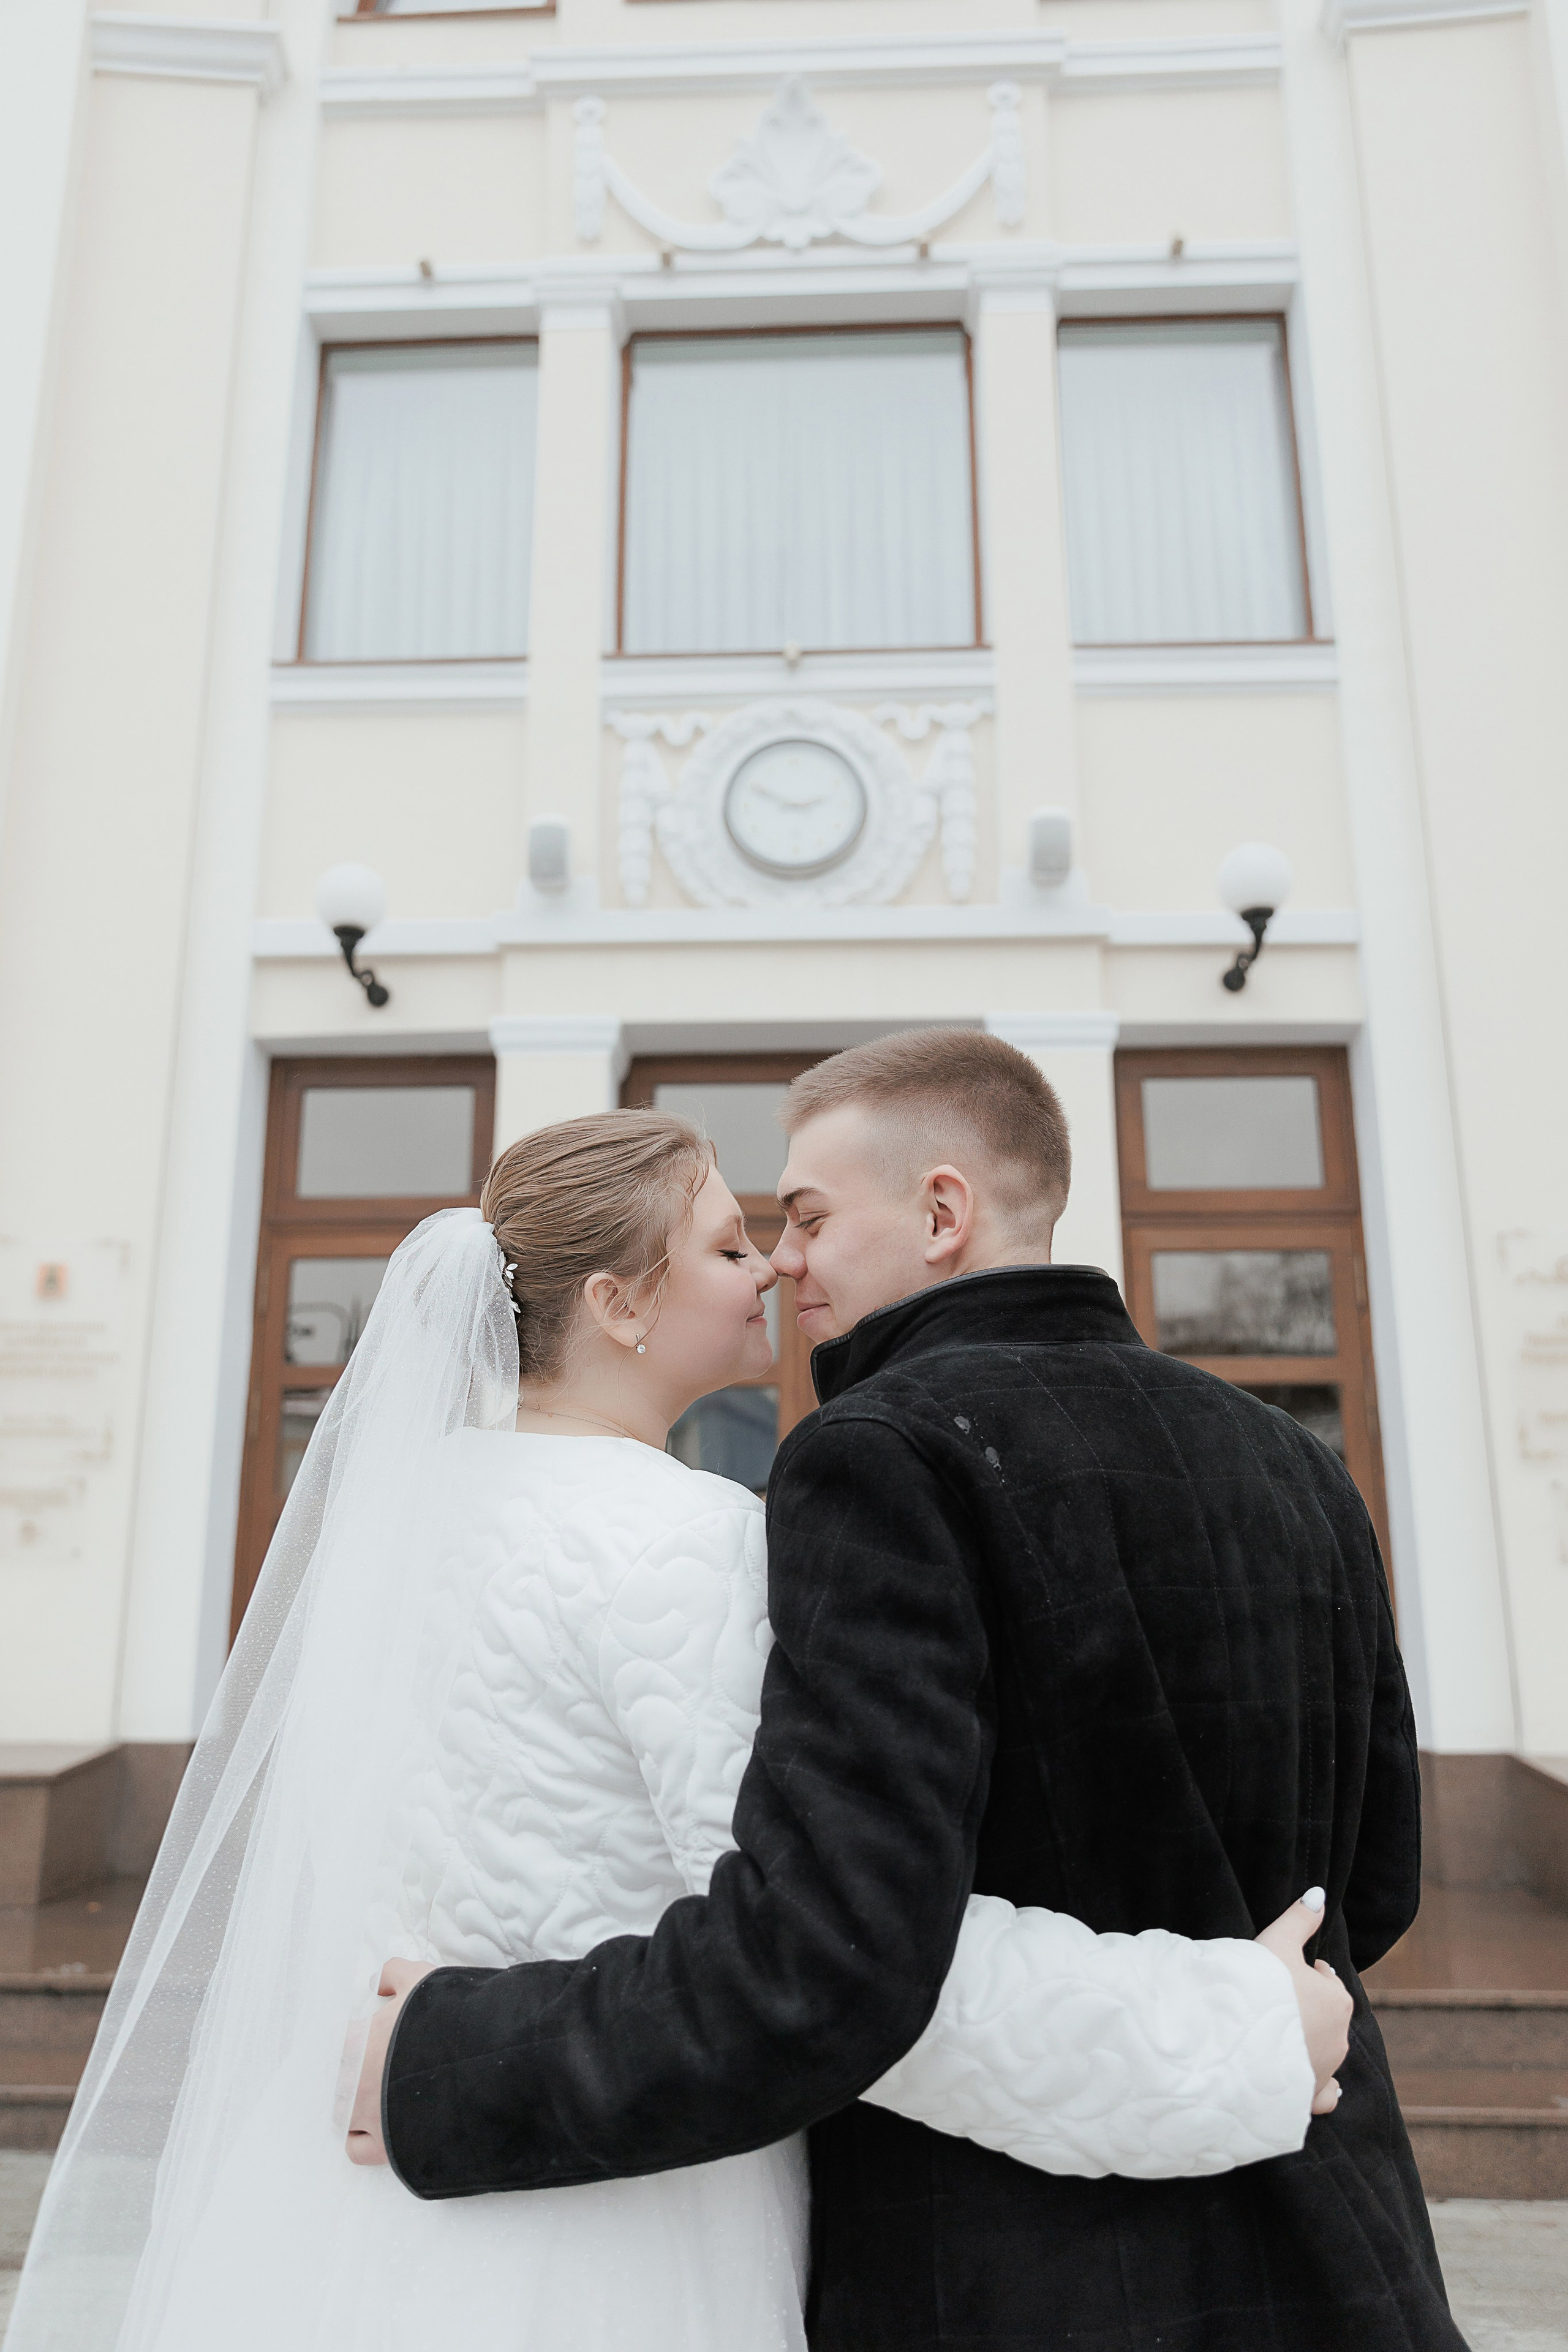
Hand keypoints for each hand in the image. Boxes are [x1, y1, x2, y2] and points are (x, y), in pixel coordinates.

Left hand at [345, 1958, 435, 2165]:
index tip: (360, 2036)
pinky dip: (361, 2139)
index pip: (329, 2042)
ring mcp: (367, 2118)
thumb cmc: (447, 2018)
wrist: (482, 2062)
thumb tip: (378, 1982)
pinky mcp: (387, 2146)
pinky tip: (375, 2125)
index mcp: (354, 2043)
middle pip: (331, 2080)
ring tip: (372, 2093)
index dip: (346, 2038)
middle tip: (370, 2062)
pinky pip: (357, 2149)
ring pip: (340, 2114)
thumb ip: (393, 1973)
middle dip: (347, 2071)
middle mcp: (352, 2084)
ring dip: (350, 2103)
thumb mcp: (420, 1980)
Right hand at [1255, 1889, 1352, 2116]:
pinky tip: (1306, 2080)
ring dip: (1308, 2041)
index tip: (1280, 1971)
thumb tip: (1319, 1894)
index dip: (1305, 1971)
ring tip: (1276, 2033)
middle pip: (1327, 2015)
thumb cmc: (1257, 1989)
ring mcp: (1324, 2071)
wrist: (1233, 2045)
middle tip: (1274, 1999)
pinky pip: (1323, 2093)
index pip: (1327, 1979)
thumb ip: (1300, 1919)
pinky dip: (1319, 2087)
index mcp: (1337, 2001)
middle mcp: (1339, 2039)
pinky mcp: (1308, 2098)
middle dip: (1308, 2007)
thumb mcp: (1276, 1943)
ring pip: (1325, 2051)